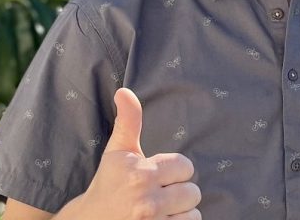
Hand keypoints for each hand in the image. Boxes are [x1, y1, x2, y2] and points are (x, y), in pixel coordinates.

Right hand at [62, 87, 200, 219]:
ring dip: (181, 213)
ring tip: (162, 211)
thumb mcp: (116, 152)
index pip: (185, 166)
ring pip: (192, 214)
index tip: (160, 176)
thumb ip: (128, 120)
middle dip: (180, 193)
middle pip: (192, 192)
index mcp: (141, 174)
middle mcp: (147, 202)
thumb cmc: (107, 185)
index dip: (175, 171)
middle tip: (161, 195)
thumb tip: (124, 91)